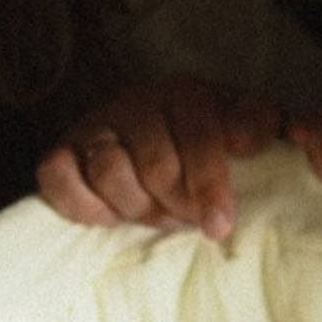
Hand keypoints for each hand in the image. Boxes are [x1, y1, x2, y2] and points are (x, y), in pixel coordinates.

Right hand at [37, 73, 280, 239]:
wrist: (142, 143)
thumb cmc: (207, 146)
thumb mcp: (244, 130)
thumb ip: (260, 124)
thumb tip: (260, 131)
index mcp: (188, 93)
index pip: (201, 136)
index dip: (210, 186)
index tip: (218, 228)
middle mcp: (138, 101)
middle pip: (157, 165)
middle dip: (174, 204)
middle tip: (184, 220)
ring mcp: (96, 125)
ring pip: (112, 172)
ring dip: (135, 207)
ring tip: (151, 213)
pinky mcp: (62, 151)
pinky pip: (61, 177)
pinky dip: (84, 204)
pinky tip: (107, 213)